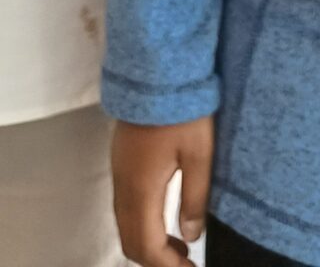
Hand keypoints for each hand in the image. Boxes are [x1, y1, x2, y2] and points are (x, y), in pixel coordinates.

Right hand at [111, 116, 212, 265]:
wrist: (158, 72)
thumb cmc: (183, 111)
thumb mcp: (200, 155)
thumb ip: (195, 198)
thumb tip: (191, 236)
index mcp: (142, 188)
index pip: (147, 245)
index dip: (167, 266)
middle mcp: (124, 186)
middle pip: (131, 241)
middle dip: (155, 261)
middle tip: (185, 264)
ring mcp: (119, 174)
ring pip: (126, 225)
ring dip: (149, 244)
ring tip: (180, 249)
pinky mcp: (122, 163)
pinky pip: (125, 207)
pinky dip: (142, 225)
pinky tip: (166, 221)